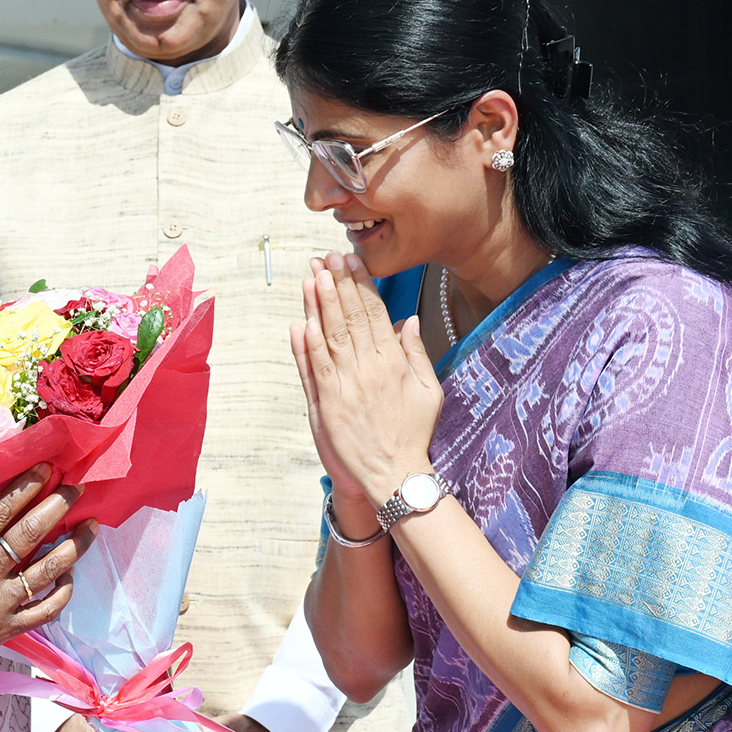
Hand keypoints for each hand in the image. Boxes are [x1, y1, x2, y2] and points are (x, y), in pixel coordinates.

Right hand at [0, 464, 95, 700]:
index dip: (24, 490)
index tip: (46, 470)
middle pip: (28, 536)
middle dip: (56, 508)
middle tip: (76, 489)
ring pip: (46, 571)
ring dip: (73, 546)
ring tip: (90, 526)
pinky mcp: (8, 630)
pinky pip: (46, 610)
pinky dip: (63, 592)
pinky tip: (69, 575)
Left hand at [291, 253, 443, 506]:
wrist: (396, 474)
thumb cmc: (414, 434)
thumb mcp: (429, 390)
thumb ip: (416, 354)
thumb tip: (408, 321)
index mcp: (395, 362)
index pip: (375, 313)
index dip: (362, 285)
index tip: (352, 262)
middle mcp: (370, 369)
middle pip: (351, 317)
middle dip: (339, 284)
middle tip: (328, 257)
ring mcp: (348, 385)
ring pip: (331, 336)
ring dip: (321, 304)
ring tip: (314, 276)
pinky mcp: (329, 403)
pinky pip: (316, 367)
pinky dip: (307, 344)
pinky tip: (302, 320)